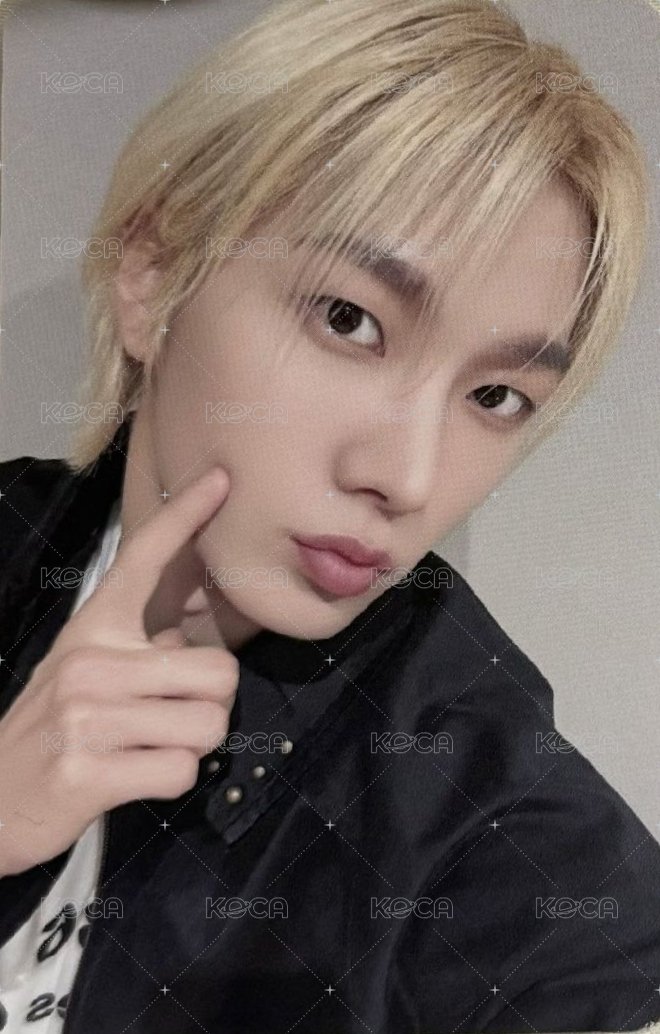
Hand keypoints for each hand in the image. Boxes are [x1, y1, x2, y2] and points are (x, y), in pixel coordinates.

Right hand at [0, 466, 236, 876]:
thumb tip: (187, 640)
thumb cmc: (52, 733)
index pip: (144, 558)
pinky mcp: (88, 771)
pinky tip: (133, 777)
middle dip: (212, 703)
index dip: (185, 515)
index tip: (220, 478)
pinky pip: (182, 770)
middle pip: (220, 672)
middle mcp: (89, 662)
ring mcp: (86, 716)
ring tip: (149, 747)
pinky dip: (171, 780)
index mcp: (92, 629)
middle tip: (174, 717)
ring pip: (209, 725)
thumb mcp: (85, 673)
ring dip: (192, 745)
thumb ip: (140, 651)